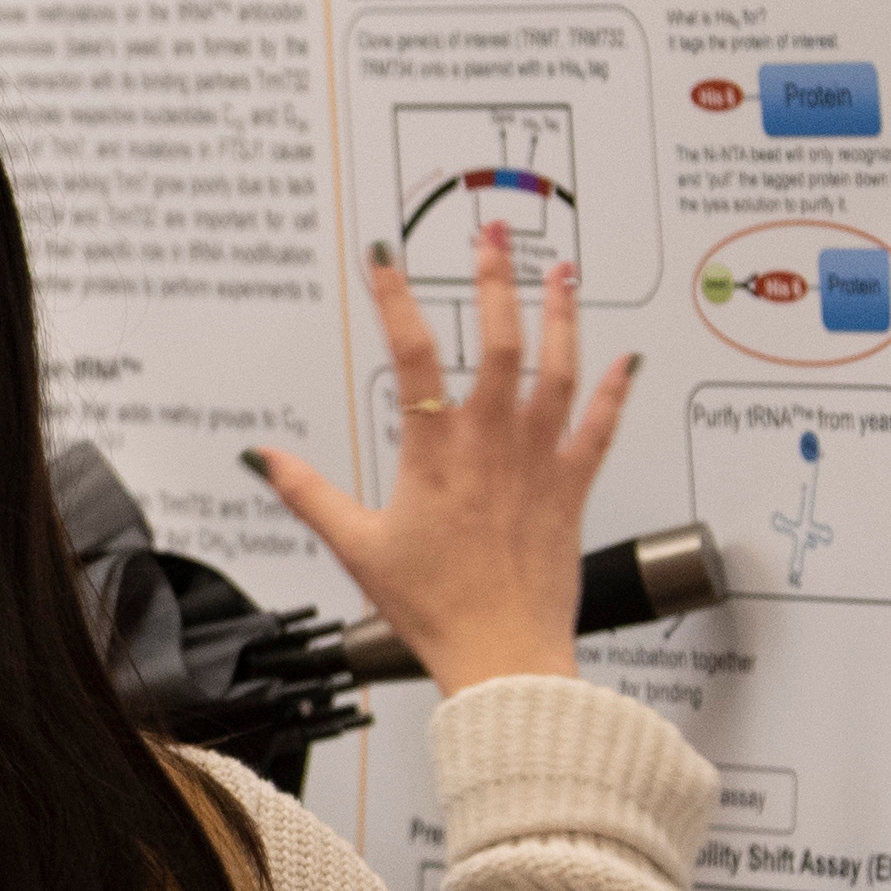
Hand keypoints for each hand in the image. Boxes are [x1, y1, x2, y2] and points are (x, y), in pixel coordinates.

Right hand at [246, 225, 635, 693]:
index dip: (396, 298)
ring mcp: (538, 464)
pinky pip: (599, 429)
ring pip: (558, 372)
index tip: (386, 257)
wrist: (504, 658)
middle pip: (500, 343)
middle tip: (496, 233)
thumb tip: (264, 458)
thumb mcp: (358, 549)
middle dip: (497, 279)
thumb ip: (309, 495)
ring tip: (563, 270)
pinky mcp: (572, 489)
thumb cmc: (433, 608)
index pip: (413, 355)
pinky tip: (626, 359)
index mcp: (434, 455)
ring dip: (562, 316)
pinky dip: (614, 391)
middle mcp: (492, 446)